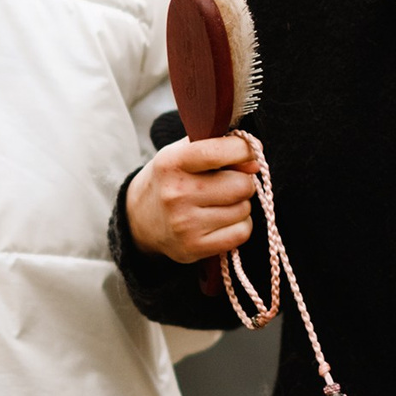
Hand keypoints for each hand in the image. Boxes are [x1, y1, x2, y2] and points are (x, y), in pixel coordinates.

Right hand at [127, 136, 258, 263]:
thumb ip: (218, 148)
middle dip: (242, 182)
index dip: (244, 149)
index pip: (218, 152)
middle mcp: (176, 194)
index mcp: (171, 163)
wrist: (140, 219)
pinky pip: (242, 232)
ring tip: (219, 204)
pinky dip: (239, 226)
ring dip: (240, 205)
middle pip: (241, 185)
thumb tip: (255, 163)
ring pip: (244, 209)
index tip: (248, 151)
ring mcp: (185, 224)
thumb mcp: (183, 154)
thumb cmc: (171, 180)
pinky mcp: (195, 247)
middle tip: (227, 184)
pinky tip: (222, 221)